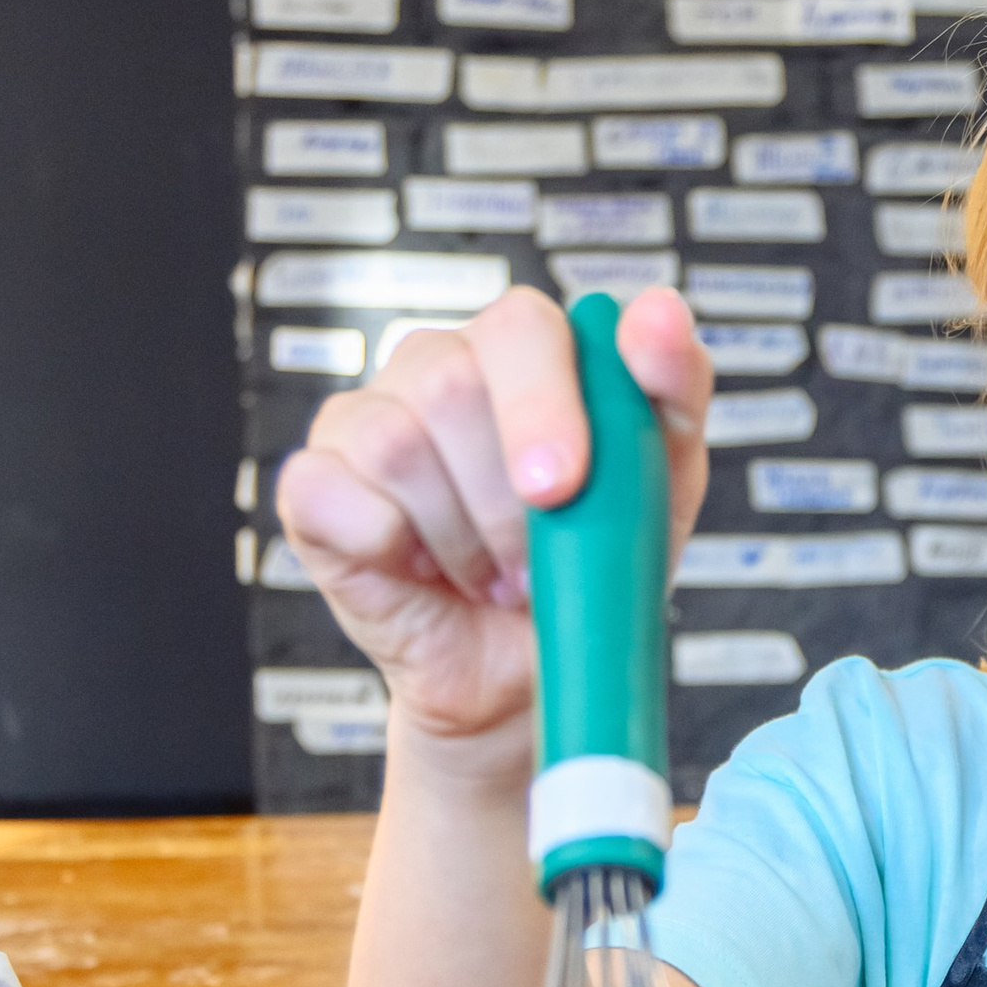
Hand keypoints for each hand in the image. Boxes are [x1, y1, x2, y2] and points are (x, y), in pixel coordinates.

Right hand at [273, 288, 714, 759]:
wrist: (526, 676)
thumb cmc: (589, 568)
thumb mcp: (661, 486)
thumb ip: (672, 389)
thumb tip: (657, 311)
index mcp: (524, 351)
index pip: (522, 326)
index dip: (542, 405)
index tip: (563, 488)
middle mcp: (438, 366)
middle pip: (451, 385)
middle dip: (505, 501)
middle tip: (536, 561)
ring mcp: (367, 419)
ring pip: (398, 446)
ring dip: (459, 537)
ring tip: (489, 571)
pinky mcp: (313, 483)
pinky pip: (330, 491)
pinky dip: (386, 544)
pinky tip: (419, 567)